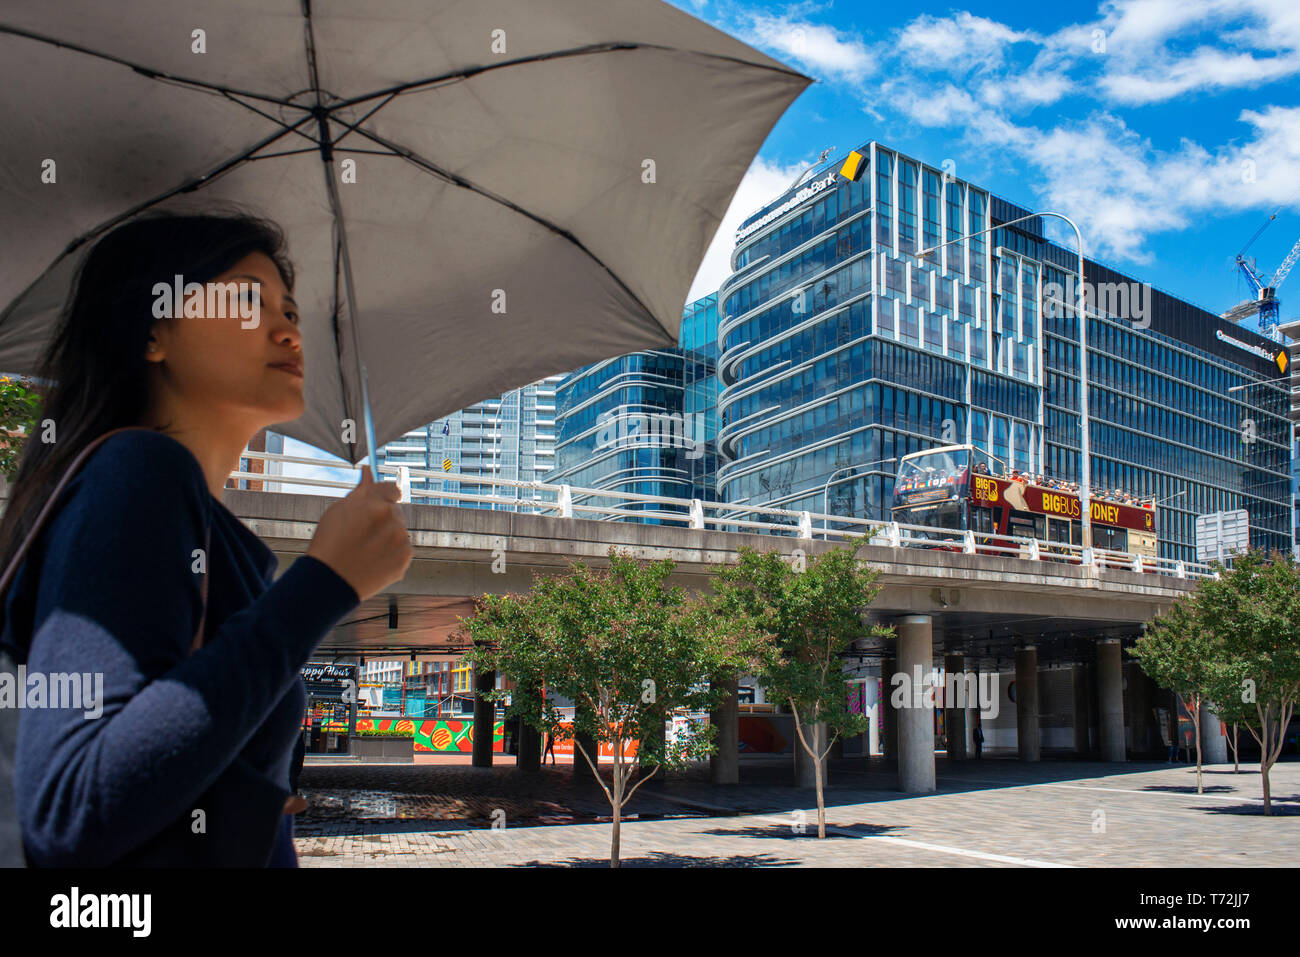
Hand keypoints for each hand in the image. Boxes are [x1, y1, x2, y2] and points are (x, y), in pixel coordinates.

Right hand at [306, 469, 412, 601]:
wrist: (330, 582)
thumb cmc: (330, 543)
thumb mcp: (339, 510)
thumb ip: (360, 490)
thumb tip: (367, 471)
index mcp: (378, 505)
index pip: (392, 489)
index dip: (381, 497)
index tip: (374, 505)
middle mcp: (394, 521)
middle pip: (395, 511)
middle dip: (382, 517)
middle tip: (361, 533)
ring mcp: (402, 541)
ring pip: (399, 530)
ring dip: (388, 535)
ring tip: (365, 549)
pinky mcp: (405, 560)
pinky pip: (402, 549)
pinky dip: (391, 552)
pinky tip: (372, 559)